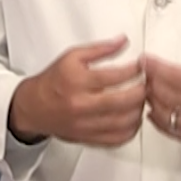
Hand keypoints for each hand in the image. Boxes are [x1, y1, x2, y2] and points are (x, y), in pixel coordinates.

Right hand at [8, 35, 145, 147]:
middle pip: (122, 102)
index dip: (134, 70)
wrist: (33, 107)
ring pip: (123, 123)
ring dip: (139, 110)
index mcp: (77, 81)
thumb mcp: (72, 57)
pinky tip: (132, 118)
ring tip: (141, 99)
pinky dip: (131, 130)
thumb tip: (123, 42)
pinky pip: (117, 139)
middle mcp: (81, 105)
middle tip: (147, 83)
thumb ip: (100, 49)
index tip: (141, 66)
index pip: (114, 76)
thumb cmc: (53, 81)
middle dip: (141, 91)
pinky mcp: (88, 139)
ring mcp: (85, 125)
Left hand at [143, 19, 180, 144]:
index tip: (145, 60)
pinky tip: (153, 111)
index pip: (176, 76)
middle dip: (150, 81)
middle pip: (165, 94)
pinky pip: (171, 131)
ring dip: (151, 100)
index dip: (156, 67)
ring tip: (147, 88)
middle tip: (142, 71)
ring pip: (164, 113)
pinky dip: (157, 121)